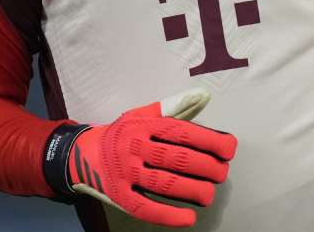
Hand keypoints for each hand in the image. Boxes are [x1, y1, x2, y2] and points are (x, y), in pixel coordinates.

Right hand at [67, 87, 236, 227]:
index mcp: (143, 125)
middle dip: (205, 167)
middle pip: (176, 158)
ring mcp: (125, 172)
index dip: (208, 140)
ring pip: (164, 183)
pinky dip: (168, 215)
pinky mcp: (119, 195)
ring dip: (192, 190)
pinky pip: (145, 208)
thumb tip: (204, 95)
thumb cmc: (123, 134)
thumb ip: (175, 106)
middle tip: (221, 174)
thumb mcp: (143, 114)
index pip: (181, 131)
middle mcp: (133, 147)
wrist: (84, 153)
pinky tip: (188, 217)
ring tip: (209, 194)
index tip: (229, 149)